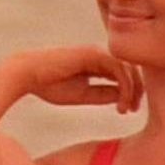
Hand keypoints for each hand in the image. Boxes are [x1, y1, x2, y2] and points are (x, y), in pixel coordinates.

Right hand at [8, 46, 141, 113]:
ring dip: (132, 90)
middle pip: (130, 69)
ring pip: (128, 68)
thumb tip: (124, 98)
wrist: (27, 74)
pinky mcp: (94, 54)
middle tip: (133, 110)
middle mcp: (100, 55)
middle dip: (136, 90)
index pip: (124, 74)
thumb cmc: (50, 85)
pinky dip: (124, 86)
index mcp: (97, 63)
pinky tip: (120, 103)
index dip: (131, 92)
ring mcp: (97, 53)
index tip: (127, 111)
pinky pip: (118, 69)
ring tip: (126, 109)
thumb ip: (103, 94)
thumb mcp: (82, 94)